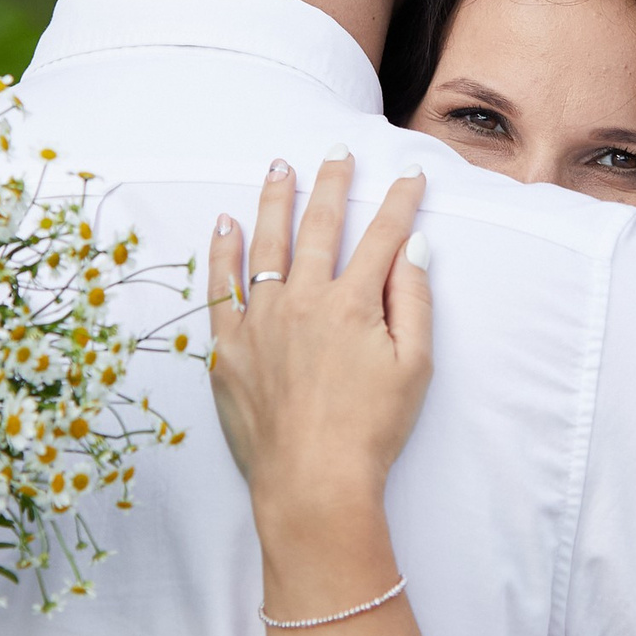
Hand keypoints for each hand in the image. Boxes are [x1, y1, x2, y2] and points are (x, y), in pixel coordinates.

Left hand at [206, 151, 431, 539]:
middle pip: (319, 226)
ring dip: (275, 200)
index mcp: (354, 303)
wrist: (314, 483)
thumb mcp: (415, 367)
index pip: (381, 236)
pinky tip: (225, 223)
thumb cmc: (371, 431)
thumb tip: (413, 247)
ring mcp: (261, 321)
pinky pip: (220, 289)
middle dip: (331, 182)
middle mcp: (304, 300)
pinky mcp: (228, 348)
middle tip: (336, 152)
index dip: (399, 202)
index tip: (410, 175)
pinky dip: (222, 252)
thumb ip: (414, 300)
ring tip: (279, 167)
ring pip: (266, 245)